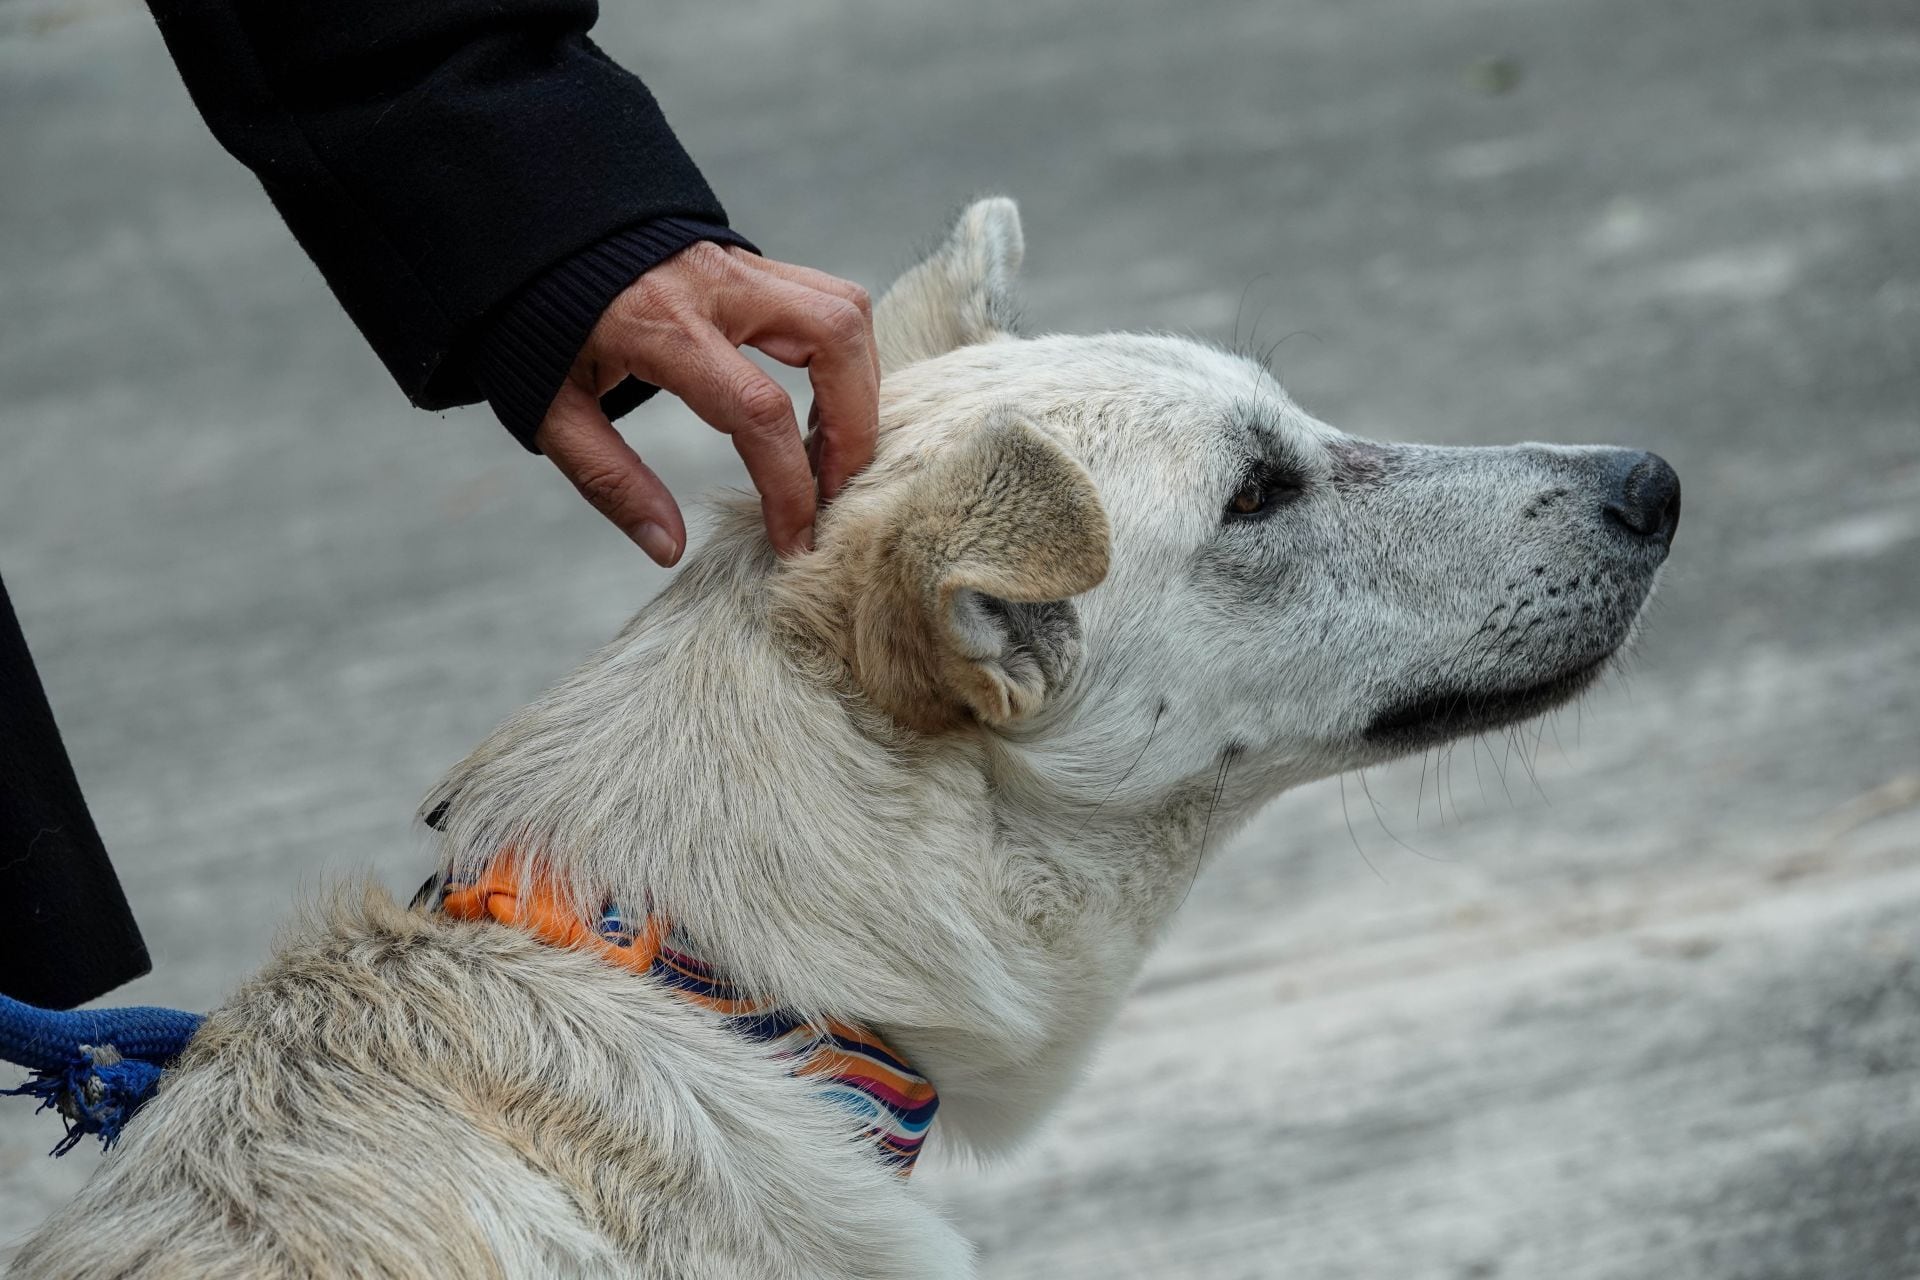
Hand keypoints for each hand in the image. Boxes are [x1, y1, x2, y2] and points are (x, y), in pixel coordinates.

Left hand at [533, 242, 879, 565]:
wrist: (524, 234)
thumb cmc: (534, 327)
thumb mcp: (552, 411)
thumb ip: (610, 481)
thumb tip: (668, 547)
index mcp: (662, 326)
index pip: (759, 410)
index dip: (789, 485)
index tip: (795, 538)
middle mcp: (716, 285)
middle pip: (834, 339)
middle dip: (855, 425)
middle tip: (837, 489)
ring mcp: (740, 263)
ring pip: (845, 310)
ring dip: (859, 386)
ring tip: (831, 450)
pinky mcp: (749, 260)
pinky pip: (827, 300)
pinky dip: (842, 357)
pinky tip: (816, 406)